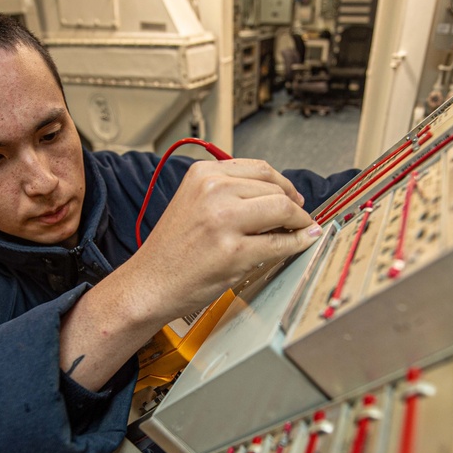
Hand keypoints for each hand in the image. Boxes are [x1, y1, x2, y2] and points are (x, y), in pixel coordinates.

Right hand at [59, 159, 321, 390]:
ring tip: (303, 231)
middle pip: (274, 188)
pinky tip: (301, 244)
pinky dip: (297, 243)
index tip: (293, 198)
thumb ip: (230, 193)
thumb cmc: (173, 250)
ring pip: (282, 209)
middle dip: (294, 205)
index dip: (284, 184)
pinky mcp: (233, 252)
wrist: (149, 283)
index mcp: (203, 174)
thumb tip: (279, 197)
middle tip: (301, 220)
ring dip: (300, 222)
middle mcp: (213, 191)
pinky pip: (280, 243)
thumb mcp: (196, 203)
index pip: (260, 169)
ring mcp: (223, 221)